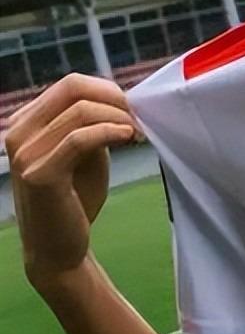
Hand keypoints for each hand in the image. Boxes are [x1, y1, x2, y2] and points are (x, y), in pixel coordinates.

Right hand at [6, 73, 139, 288]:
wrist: (60, 249)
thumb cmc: (75, 196)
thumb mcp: (86, 149)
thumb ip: (92, 121)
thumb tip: (120, 96)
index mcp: (26, 122)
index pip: (70, 84)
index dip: (107, 89)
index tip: (132, 106)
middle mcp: (18, 133)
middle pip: (72, 88)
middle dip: (113, 97)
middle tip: (137, 114)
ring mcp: (24, 154)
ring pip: (80, 111)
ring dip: (118, 117)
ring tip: (137, 133)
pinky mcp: (39, 175)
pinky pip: (79, 138)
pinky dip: (110, 131)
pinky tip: (128, 138)